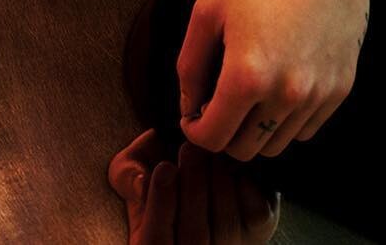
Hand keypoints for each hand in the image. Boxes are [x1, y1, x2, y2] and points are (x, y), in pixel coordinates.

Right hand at [109, 129, 279, 242]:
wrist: (198, 179)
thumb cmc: (161, 176)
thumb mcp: (132, 173)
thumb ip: (127, 174)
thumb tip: (142, 180)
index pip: (156, 241)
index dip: (162, 203)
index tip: (165, 167)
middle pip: (195, 236)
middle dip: (194, 187)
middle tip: (190, 149)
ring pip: (225, 224)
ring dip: (218, 181)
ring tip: (209, 152)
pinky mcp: (257, 233)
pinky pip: (255, 214)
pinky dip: (245, 185)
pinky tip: (232, 166)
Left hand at [176, 0, 381, 160]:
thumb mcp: (209, 9)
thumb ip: (190, 64)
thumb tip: (189, 105)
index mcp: (247, 76)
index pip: (213, 138)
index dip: (195, 130)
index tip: (193, 113)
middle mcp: (284, 95)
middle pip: (245, 150)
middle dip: (224, 133)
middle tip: (218, 103)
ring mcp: (317, 96)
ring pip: (277, 145)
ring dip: (256, 129)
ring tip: (249, 93)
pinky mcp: (340, 90)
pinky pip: (305, 129)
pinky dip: (286, 120)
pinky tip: (278, 86)